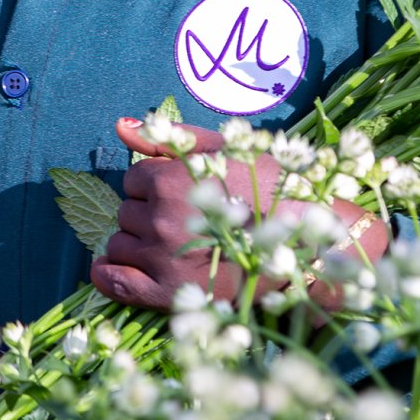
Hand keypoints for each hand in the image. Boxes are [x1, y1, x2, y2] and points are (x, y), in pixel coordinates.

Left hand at [90, 115, 389, 312]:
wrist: (311, 243)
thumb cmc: (270, 188)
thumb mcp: (224, 149)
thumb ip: (169, 137)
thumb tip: (120, 126)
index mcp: (172, 180)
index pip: (134, 179)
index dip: (152, 186)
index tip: (178, 194)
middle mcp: (162, 218)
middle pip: (125, 212)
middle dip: (147, 214)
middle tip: (182, 221)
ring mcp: (162, 258)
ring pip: (119, 245)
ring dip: (135, 243)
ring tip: (171, 245)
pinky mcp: (167, 293)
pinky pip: (114, 283)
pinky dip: (108, 276)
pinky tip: (115, 270)